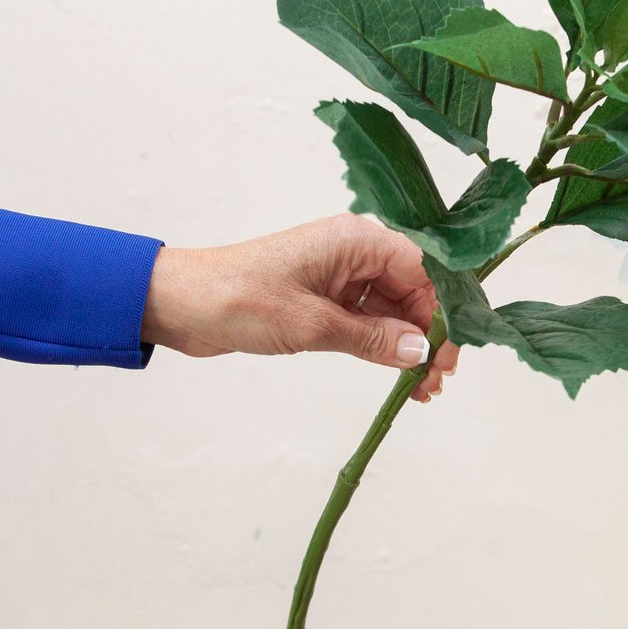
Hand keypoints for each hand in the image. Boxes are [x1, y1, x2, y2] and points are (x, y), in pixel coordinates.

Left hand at [140, 213, 456, 401]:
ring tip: (420, 388)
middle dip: (428, 334)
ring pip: (393, 308)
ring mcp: (339, 274)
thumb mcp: (311, 324)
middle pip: (413, 290)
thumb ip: (372, 339)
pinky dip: (383, 345)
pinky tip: (396, 373)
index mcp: (356, 240)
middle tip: (436, 379)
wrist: (179, 303)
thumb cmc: (238, 298)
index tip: (448, 354)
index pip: (422, 271)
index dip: (441, 313)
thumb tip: (419, 352)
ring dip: (407, 345)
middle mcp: (354, 252)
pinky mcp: (324, 297)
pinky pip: (368, 318)